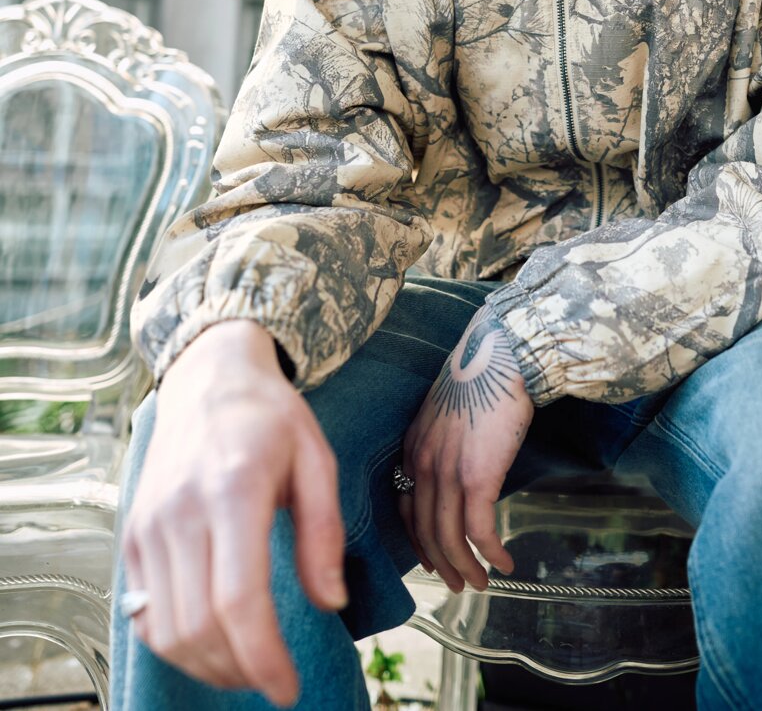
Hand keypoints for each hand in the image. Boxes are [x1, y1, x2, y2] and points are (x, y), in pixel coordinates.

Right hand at [121, 321, 346, 707]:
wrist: (209, 378)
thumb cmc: (270, 417)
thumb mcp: (317, 458)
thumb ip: (324, 532)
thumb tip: (330, 601)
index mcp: (233, 487)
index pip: (237, 599)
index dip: (262, 658)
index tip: (288, 688)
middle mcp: (180, 510)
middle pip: (198, 626)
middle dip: (239, 670)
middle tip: (274, 679)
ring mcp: (149, 524)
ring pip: (166, 630)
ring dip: (208, 665)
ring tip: (248, 664)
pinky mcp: (134, 534)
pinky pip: (145, 612)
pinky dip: (176, 644)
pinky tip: (213, 642)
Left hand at [399, 306, 533, 592]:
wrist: (500, 355)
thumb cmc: (482, 376)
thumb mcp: (449, 411)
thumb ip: (445, 442)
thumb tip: (462, 466)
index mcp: (413, 447)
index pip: (406, 508)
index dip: (420, 540)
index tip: (433, 559)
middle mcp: (422, 464)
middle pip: (425, 531)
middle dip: (443, 565)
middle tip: (461, 584)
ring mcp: (447, 473)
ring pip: (450, 538)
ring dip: (467, 568)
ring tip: (484, 583)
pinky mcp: (477, 477)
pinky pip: (479, 531)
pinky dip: (490, 553)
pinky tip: (504, 562)